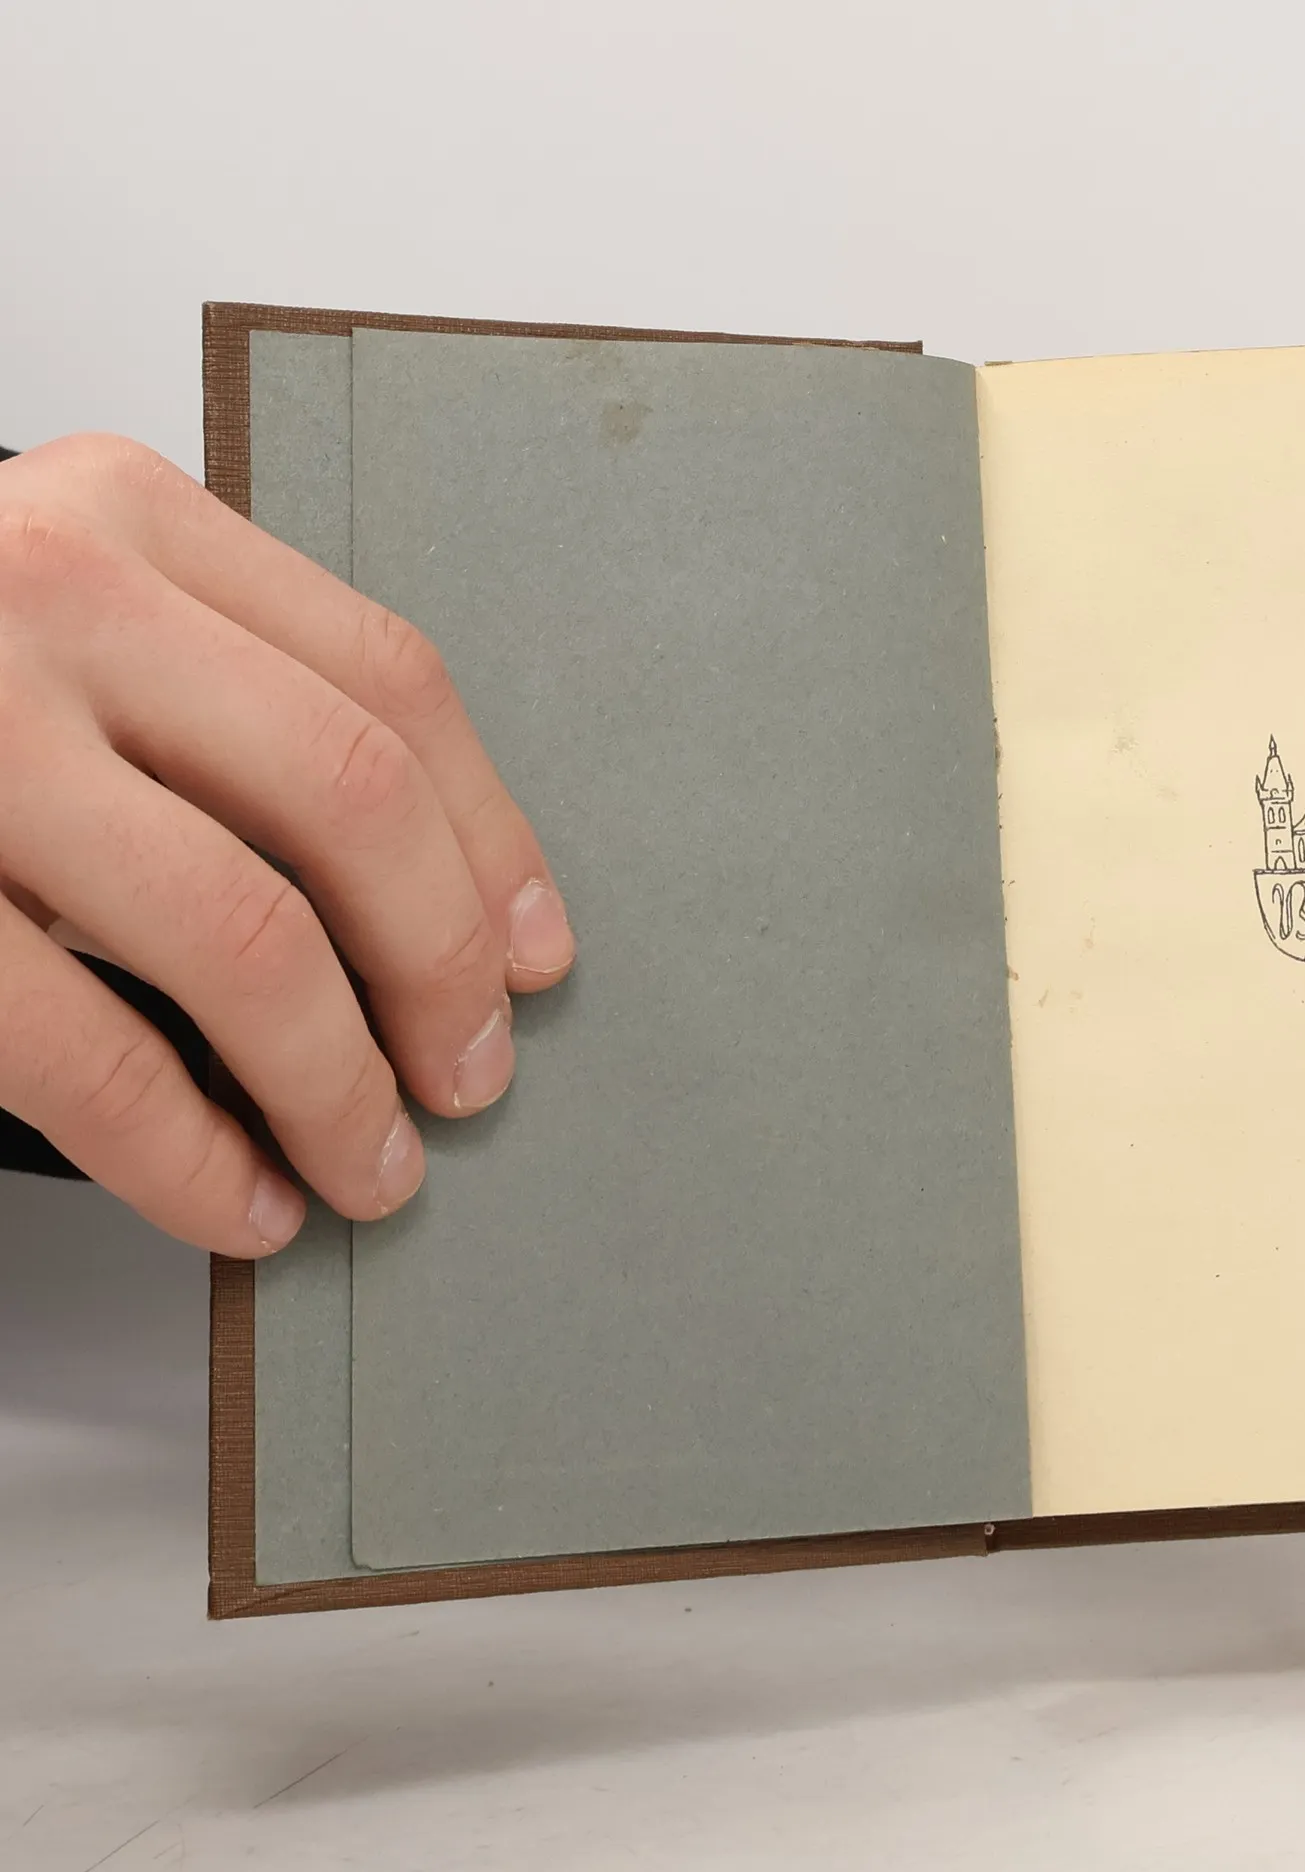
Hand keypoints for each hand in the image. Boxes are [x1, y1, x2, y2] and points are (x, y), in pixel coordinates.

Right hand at [0, 435, 574, 1255]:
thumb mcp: (63, 603)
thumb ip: (218, 692)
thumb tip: (442, 894)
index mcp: (125, 518)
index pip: (391, 680)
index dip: (492, 839)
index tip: (535, 953)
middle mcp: (49, 598)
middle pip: (351, 799)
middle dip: (441, 966)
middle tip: (470, 1076)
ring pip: (244, 936)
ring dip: (338, 1084)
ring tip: (372, 1164)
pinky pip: (86, 1052)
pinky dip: (190, 1152)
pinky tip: (237, 1202)